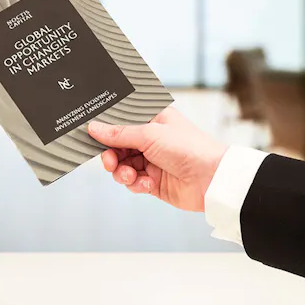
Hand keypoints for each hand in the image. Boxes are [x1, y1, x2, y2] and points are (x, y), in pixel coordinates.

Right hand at [87, 106, 228, 211]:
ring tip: (131, 175)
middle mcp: (151, 138)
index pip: (121, 120)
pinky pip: (132, 182)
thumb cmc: (189, 148)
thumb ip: (119, 133)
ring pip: (122, 166)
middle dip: (111, 155)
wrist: (212, 179)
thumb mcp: (149, 135)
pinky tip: (147, 184)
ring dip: (122, 172)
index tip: (93, 135)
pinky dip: (135, 184)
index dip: (106, 128)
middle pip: (117, 146)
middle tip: (110, 161)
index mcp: (152, 119)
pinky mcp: (153, 181)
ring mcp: (151, 160)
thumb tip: (94, 128)